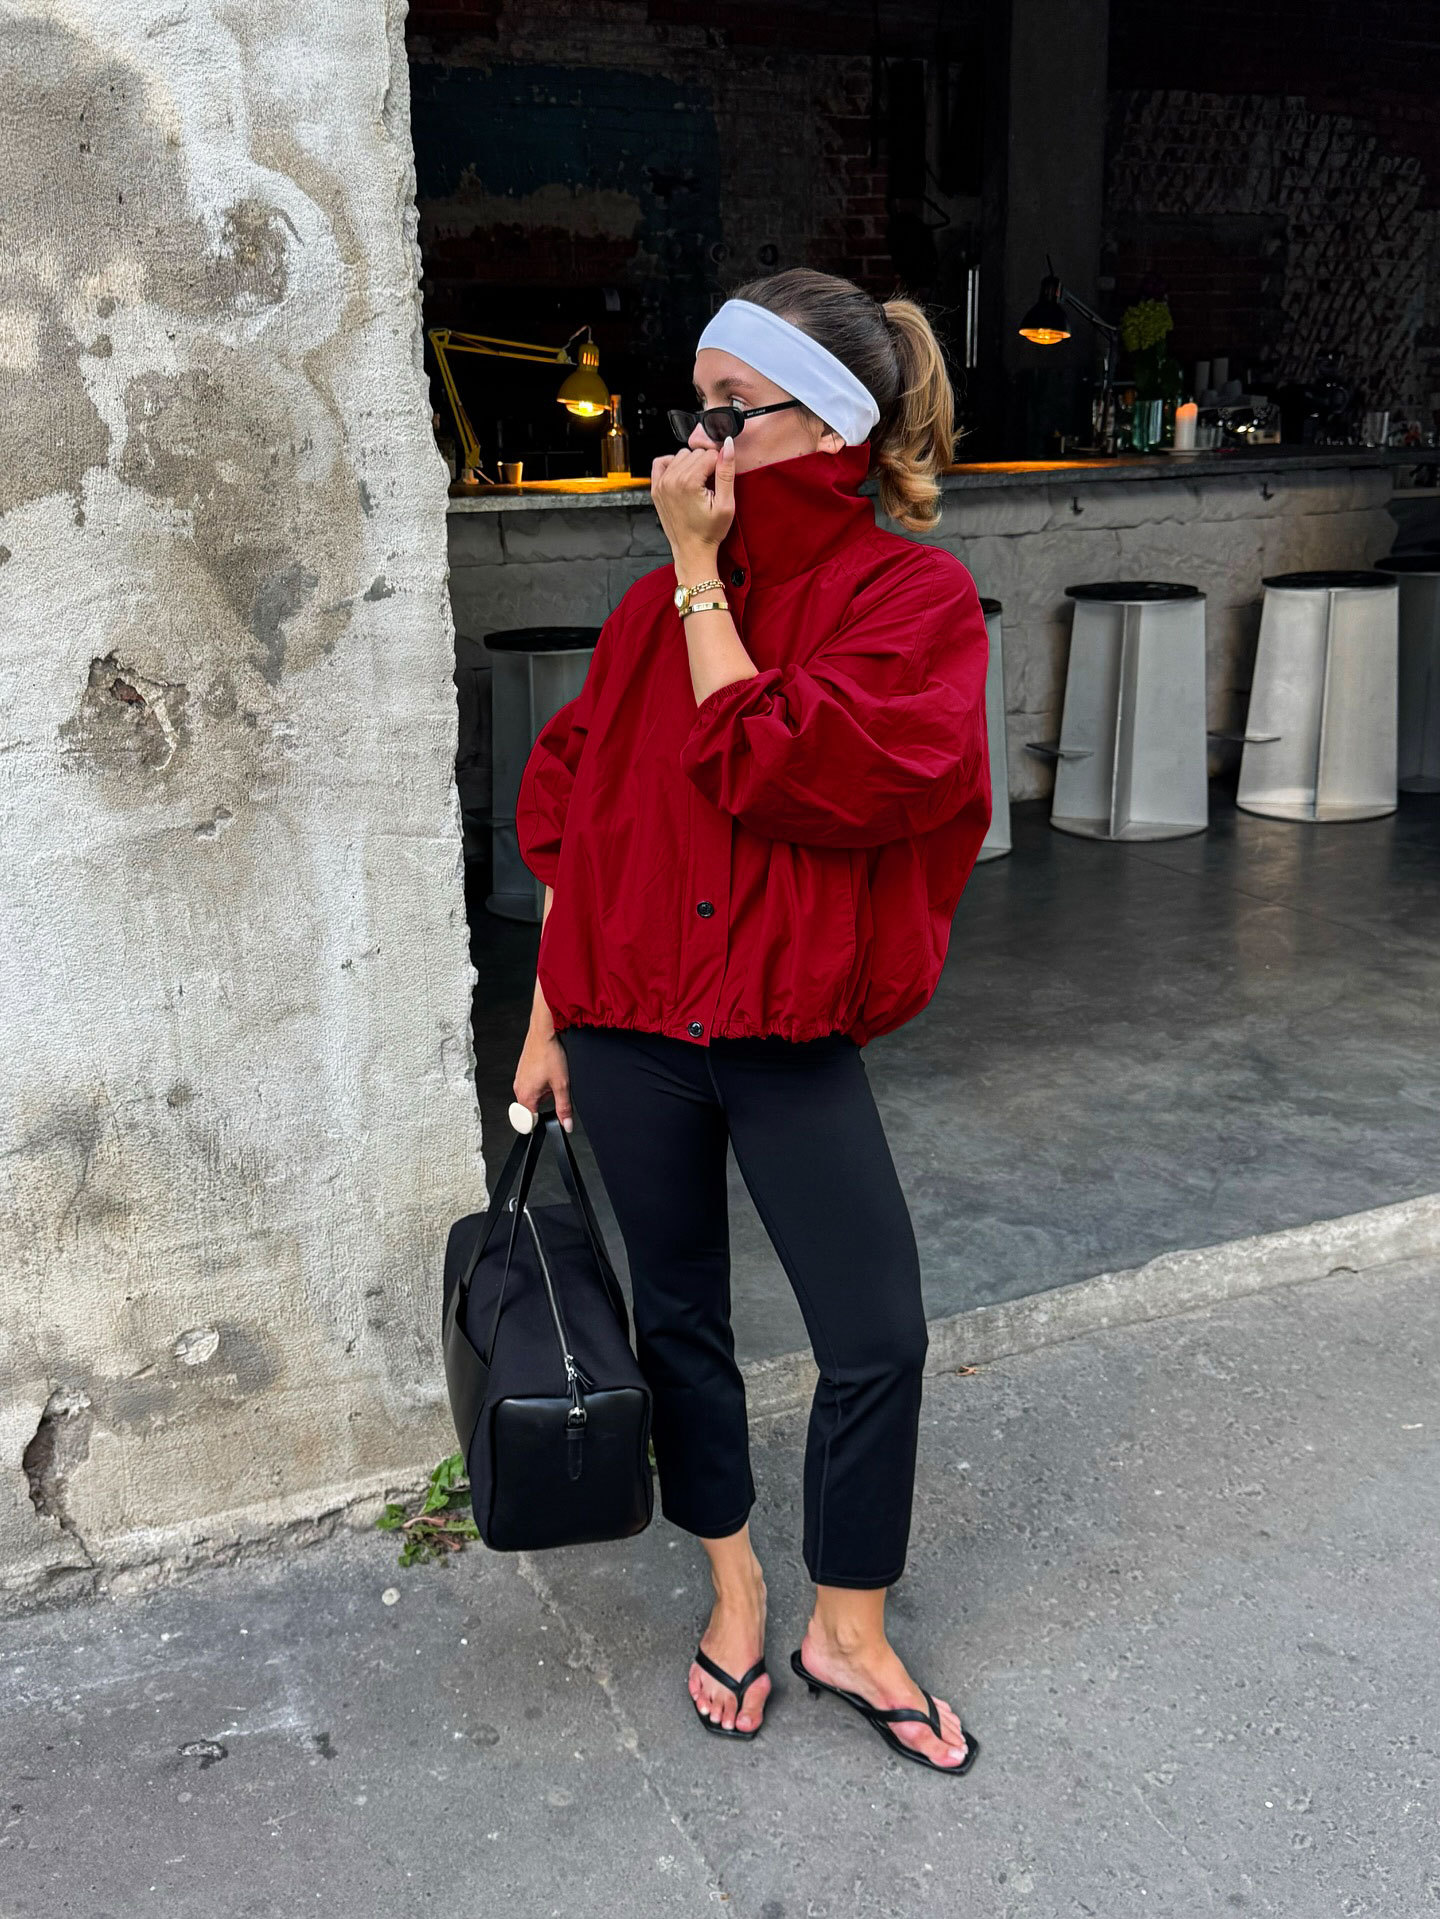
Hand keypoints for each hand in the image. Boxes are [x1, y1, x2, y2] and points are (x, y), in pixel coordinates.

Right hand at [513, 1024, 574, 1131]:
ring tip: (551, 1075)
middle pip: (534, 1108)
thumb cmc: (550, 1055)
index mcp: (526, 1096)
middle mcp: (519, 1089)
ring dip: (545, 1090)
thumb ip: (564, 1108)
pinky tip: (547, 1069)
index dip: (544, 1120)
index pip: (530, 1122)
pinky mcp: (522, 1071)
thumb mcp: (562, 1085)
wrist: (543, 1033)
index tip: (552, 1112)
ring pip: (534, 1095)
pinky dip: (541, 1080)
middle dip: (547, 1101)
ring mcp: (519, 1079)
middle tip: (555, 1086)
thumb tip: (567, 1125)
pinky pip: (532, 1084)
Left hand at [651, 435, 734, 565]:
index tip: (719, 483)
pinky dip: (673, 464)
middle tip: (709, 486)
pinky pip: (662, 462)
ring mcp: (661, 484)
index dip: (720, 466)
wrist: (692, 551)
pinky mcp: (656, 488)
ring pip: (681, 455)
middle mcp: (671, 480)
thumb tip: (727, 445)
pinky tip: (683, 477)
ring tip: (698, 485)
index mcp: (688, 482)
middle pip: (696, 453)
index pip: (710, 454)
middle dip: (706, 465)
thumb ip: (726, 472)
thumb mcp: (726, 504)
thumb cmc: (709, 532)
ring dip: (692, 465)